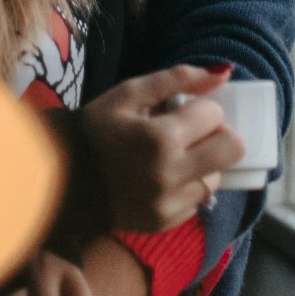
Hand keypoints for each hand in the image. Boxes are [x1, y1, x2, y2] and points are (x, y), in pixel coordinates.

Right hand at [82, 64, 245, 230]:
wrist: (62, 177)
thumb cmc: (97, 128)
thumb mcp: (129, 93)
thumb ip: (177, 79)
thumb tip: (223, 73)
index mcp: (160, 137)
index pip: (215, 115)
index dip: (200, 108)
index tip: (181, 110)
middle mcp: (171, 174)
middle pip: (232, 150)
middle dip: (216, 135)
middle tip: (191, 133)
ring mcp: (170, 204)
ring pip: (216, 178)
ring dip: (203, 163)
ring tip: (172, 157)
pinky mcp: (165, 223)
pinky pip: (198, 202)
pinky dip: (187, 187)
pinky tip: (162, 177)